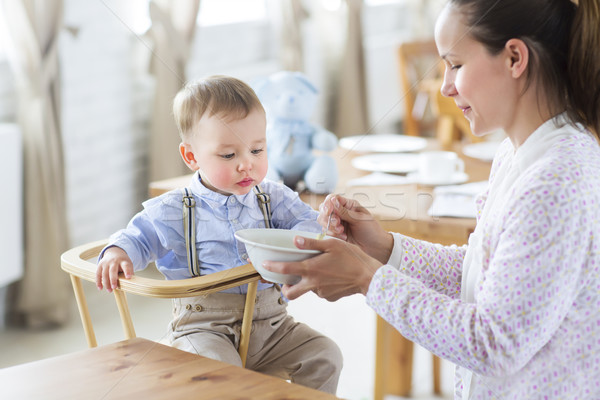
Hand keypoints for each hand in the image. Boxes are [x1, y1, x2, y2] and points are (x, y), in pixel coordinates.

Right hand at [96, 246, 133, 291]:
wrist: (114, 252)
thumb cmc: (123, 262)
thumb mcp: (128, 264)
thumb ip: (129, 272)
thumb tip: (131, 283)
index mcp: (123, 261)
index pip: (126, 266)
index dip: (127, 271)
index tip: (128, 277)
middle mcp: (114, 261)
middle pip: (113, 270)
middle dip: (113, 280)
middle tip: (114, 287)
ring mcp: (106, 263)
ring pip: (104, 273)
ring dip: (106, 283)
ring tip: (109, 290)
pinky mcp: (100, 265)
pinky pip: (98, 274)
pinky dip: (98, 282)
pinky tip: (100, 288)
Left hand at [263, 235, 382, 300]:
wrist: (369, 277)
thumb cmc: (352, 257)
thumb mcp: (332, 244)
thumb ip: (312, 243)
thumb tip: (295, 240)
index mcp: (311, 269)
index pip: (285, 270)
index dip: (272, 268)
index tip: (264, 265)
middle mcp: (313, 284)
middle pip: (289, 293)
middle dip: (284, 288)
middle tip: (286, 280)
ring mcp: (321, 293)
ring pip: (307, 289)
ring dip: (307, 282)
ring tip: (319, 271)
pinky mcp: (330, 298)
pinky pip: (320, 291)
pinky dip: (321, 285)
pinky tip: (331, 277)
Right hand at [318, 194, 392, 263]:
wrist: (375, 247)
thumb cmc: (371, 230)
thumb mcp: (359, 219)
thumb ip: (344, 211)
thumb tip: (332, 201)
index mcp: (349, 205)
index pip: (333, 198)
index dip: (328, 204)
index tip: (329, 211)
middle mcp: (341, 212)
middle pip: (324, 209)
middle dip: (328, 217)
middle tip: (338, 223)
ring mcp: (338, 223)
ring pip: (323, 220)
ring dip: (330, 226)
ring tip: (342, 231)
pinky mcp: (336, 233)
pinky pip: (326, 231)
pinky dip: (333, 234)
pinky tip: (343, 237)